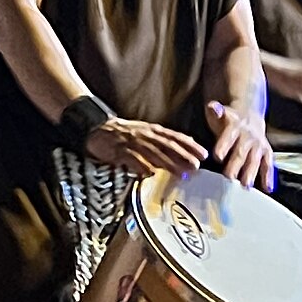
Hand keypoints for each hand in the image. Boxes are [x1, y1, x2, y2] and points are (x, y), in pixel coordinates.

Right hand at [82, 115, 205, 178]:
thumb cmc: (124, 134)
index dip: (190, 145)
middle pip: (167, 145)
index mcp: (152, 130)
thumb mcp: (146, 133)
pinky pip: (132, 158)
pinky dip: (142, 165)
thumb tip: (185, 148)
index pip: (175, 137)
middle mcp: (145, 134)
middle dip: (182, 155)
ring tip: (180, 173)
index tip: (204, 154)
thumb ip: (163, 141)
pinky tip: (150, 173)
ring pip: (153, 152)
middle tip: (196, 166)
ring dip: (167, 163)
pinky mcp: (119, 150)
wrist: (97, 127)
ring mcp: (132, 142)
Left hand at [207, 100, 276, 191]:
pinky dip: (268, 176)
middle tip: (229, 177)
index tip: (218, 156)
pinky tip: (268, 188)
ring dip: (251, 173)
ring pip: (255, 160)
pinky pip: (268, 164)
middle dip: (236, 165)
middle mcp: (249, 136)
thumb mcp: (220, 112)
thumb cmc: (229, 118)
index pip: (228, 136)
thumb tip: (213, 107)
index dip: (223, 146)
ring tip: (246, 185)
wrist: (250, 114)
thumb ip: (216, 111)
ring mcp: (259, 145)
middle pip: (241, 151)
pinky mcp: (266, 152)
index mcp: (235, 126)